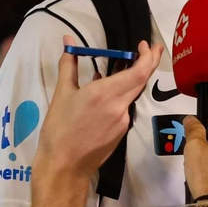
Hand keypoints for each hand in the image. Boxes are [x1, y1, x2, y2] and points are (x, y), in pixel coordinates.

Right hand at [34, 38, 160, 180]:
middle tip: (146, 48)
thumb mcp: (61, 94)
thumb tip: (68, 40)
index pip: (139, 73)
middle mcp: (118, 107)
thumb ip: (68, 65)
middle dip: (148, 62)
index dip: (148, 57)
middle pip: (142, 81)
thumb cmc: (59, 129)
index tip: (147, 45)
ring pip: (132, 94)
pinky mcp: (121, 132)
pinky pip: (125, 107)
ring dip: (132, 79)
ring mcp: (122, 121)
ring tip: (122, 65)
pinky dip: (121, 95)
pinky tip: (107, 91)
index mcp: (104, 94)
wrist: (64, 166)